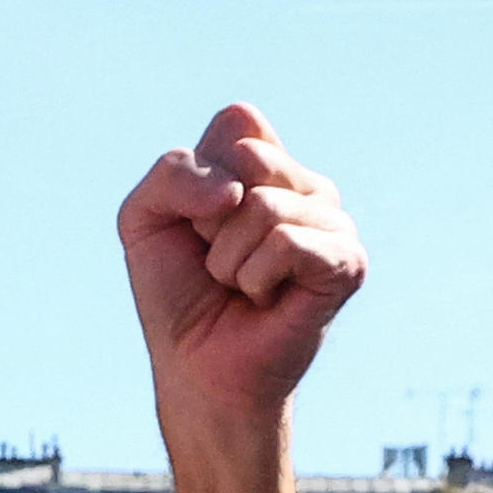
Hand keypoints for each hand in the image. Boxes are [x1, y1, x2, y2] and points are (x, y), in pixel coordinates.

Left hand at [119, 105, 364, 438]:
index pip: (236, 123)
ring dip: (228, 258)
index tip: (198, 225)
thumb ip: (172, 173)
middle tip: (219, 260)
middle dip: (210, 217)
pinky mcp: (348, 261)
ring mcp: (334, 221)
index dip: (198, 178)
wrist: (196, 369)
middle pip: (247, 158)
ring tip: (241, 286)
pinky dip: (254, 276)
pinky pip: (286, 241)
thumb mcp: (144, 218)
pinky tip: (264, 300)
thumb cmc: (176, 295)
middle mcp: (308, 185)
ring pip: (262, 205)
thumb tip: (237, 189)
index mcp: (269, 162)